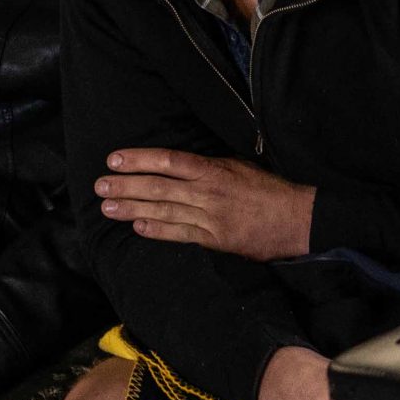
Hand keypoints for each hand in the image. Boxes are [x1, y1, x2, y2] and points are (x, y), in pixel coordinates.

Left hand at [96, 149, 313, 260]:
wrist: (300, 219)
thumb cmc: (267, 189)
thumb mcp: (237, 165)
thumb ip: (205, 165)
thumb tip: (171, 163)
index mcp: (213, 169)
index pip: (168, 160)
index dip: (138, 159)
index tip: (113, 160)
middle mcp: (209, 191)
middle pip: (159, 186)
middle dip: (126, 185)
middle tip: (99, 186)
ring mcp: (212, 217)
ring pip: (165, 210)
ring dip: (133, 209)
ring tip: (107, 207)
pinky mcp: (218, 240)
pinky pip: (182, 234)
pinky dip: (159, 231)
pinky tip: (137, 227)